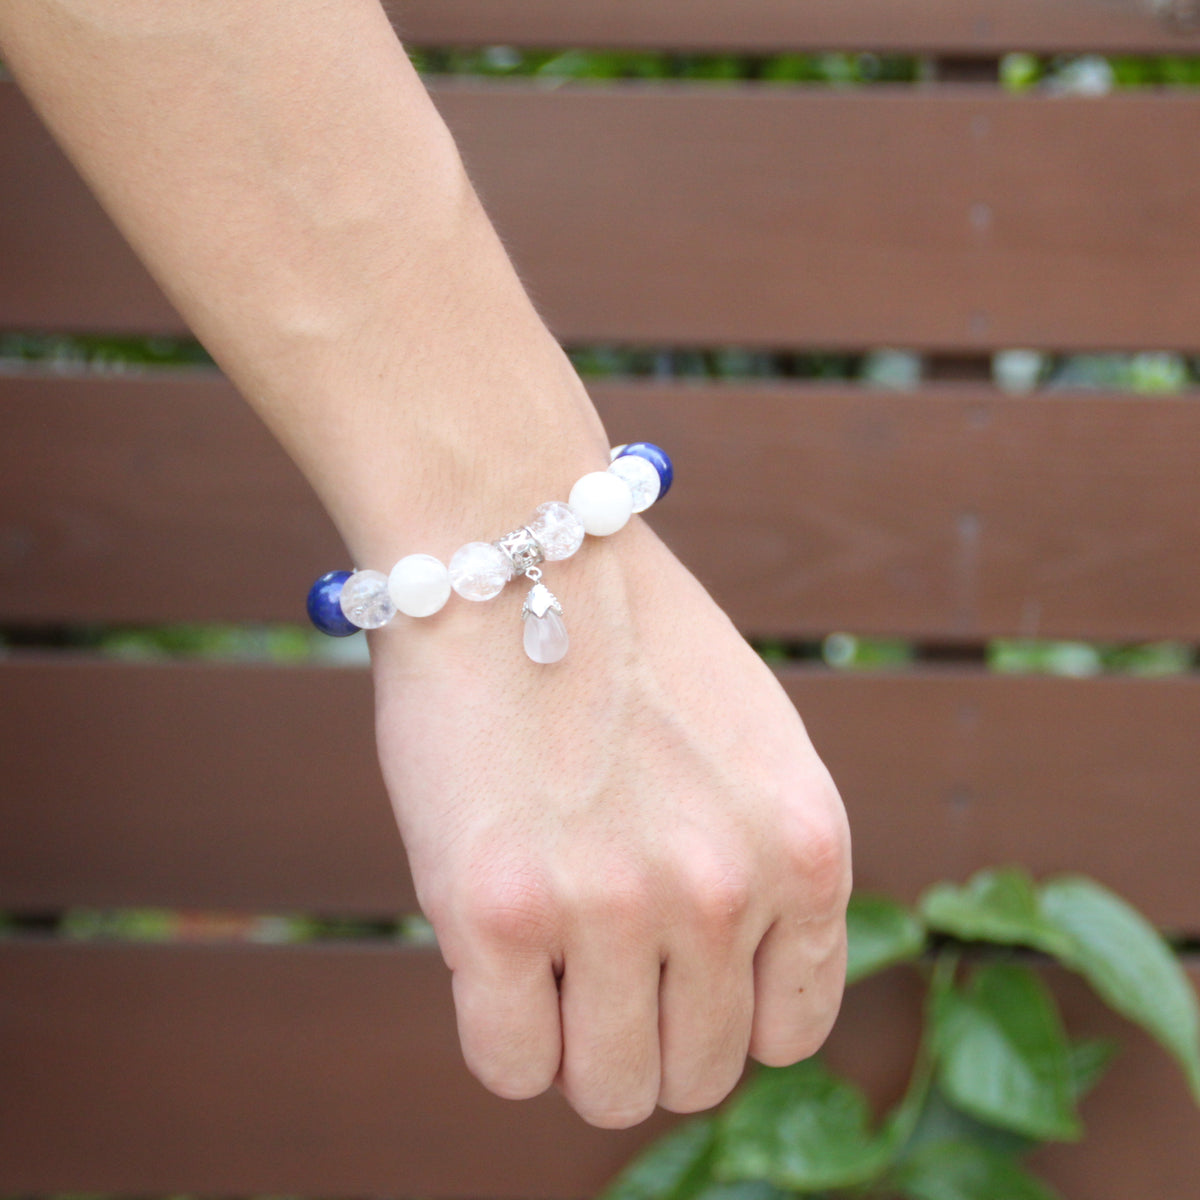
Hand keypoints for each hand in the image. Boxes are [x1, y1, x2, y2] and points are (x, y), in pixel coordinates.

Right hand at [371, 517, 850, 1127]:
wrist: (518, 545)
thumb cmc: (626, 642)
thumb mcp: (754, 746)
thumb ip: (764, 865)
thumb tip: (726, 981)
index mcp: (806, 848)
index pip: (790, 1034)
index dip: (720, 1012)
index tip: (672, 973)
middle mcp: (725, 888)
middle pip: (696, 1074)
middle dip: (644, 1034)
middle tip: (592, 957)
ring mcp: (614, 905)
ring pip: (606, 1087)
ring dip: (572, 1040)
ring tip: (543, 950)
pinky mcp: (497, 911)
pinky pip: (509, 1067)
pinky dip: (501, 1030)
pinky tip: (490, 950)